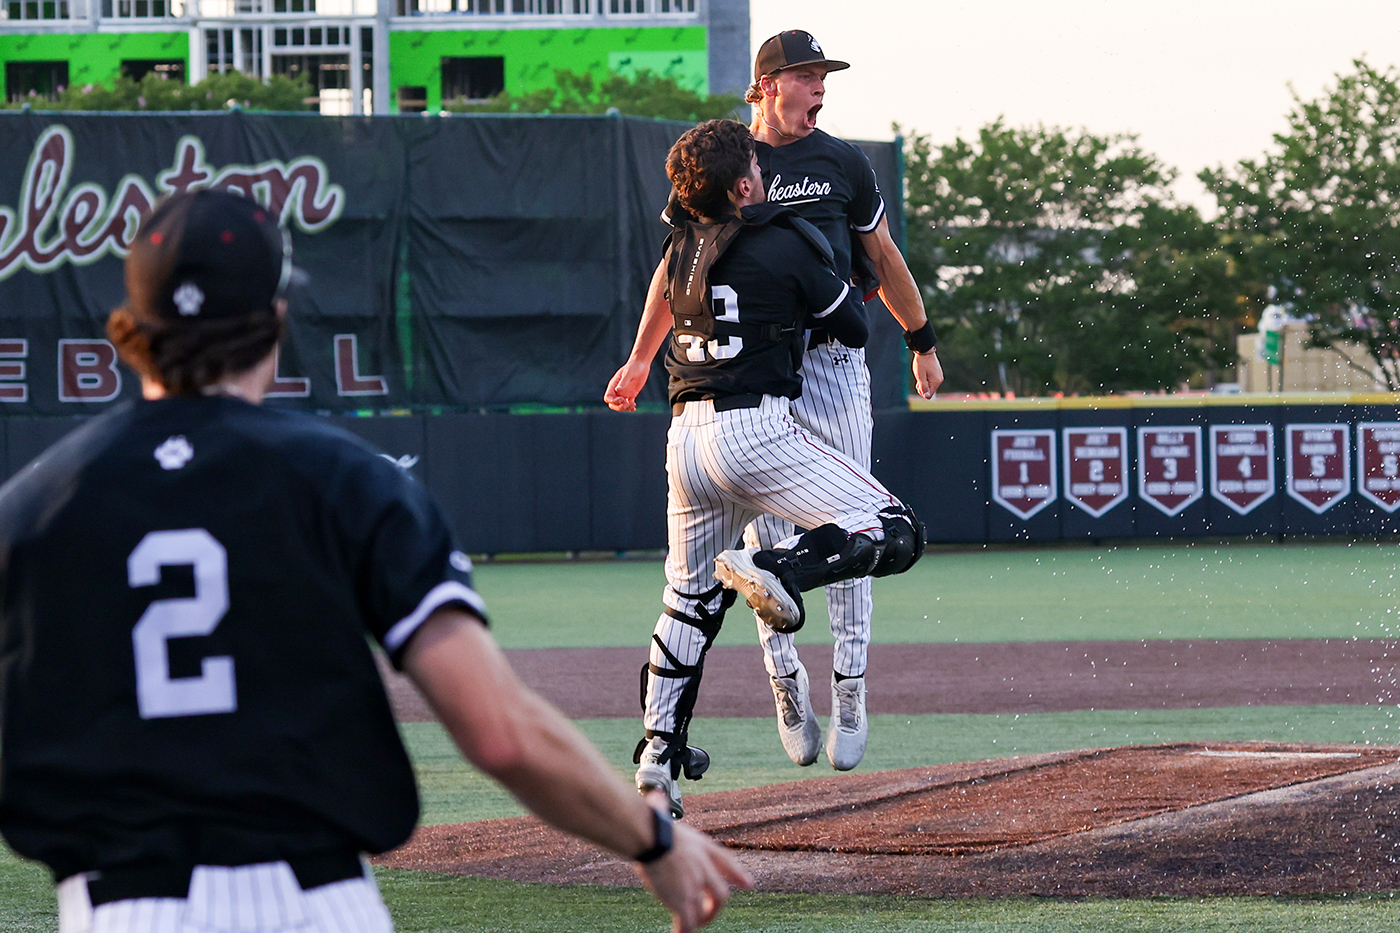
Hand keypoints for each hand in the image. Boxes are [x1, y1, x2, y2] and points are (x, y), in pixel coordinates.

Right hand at [605, 360, 650, 411]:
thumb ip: (623, 381)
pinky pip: (628, 404)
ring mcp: (624, 393)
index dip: (613, 401)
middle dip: (618, 407)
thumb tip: (617, 390)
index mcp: (613, 385)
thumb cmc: (633, 367)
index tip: (622, 399)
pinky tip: (634, 408)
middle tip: (627, 404)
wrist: (641, 365)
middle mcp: (617, 391)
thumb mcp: (628, 373)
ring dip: (625, 408)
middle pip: (612, 404)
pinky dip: (630, 408)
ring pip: (620, 405)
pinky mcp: (631, 395)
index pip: (608, 397)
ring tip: (633, 405)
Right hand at [634, 817, 753, 932]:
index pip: (727, 862)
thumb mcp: (663, 816)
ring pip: (704, 911)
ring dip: (699, 921)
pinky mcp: (682, 900)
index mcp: (702, 847)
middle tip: (707, 914)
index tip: (749, 884)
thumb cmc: (652, 824)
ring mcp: (695, 885)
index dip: (738, 874)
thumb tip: (654, 795)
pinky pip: (687, 922)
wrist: (652, 837)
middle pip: (721, 894)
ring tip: (691, 927)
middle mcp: (704, 867)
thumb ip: (661, 808)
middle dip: (715, 908)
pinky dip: (684, 931)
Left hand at [912, 348, 942, 398]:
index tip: (918, 384)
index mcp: (936, 381)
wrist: (925, 351)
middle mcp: (940, 380)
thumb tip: (927, 396)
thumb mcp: (920, 376)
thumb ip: (923, 387)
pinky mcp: (937, 373)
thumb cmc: (921, 363)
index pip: (929, 395)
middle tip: (918, 379)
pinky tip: (923, 372)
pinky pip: (931, 380)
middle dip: (922, 387)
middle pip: (930, 391)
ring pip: (930, 385)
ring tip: (920, 374)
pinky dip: (926, 379)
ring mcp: (939, 376)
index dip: (922, 392)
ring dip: (924, 382)